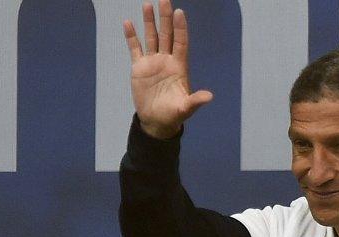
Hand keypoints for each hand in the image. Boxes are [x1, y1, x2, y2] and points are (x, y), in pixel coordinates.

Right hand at [123, 0, 212, 138]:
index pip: (181, 42)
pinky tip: (128, 23)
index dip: (180, 28)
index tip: (180, 12)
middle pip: (166, 34)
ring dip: (149, 22)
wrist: (156, 121)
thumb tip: (210, 97)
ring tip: (147, 5)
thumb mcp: (186, 108)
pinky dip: (131, 36)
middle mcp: (167, 60)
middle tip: (164, 0)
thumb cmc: (174, 115)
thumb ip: (195, 101)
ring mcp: (153, 62)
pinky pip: (135, 48)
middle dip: (165, 18)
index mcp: (179, 66)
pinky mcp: (139, 68)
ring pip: (151, 37)